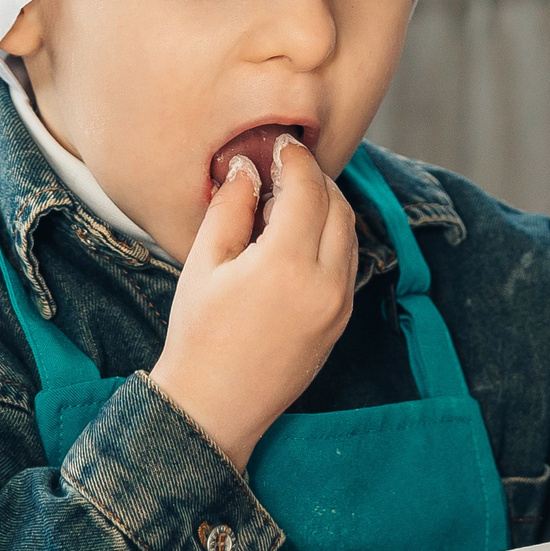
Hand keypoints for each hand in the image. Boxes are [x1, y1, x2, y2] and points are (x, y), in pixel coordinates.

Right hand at [151, 136, 357, 468]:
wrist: (214, 406)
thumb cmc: (199, 335)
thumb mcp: (203, 264)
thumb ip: (230, 207)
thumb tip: (247, 167)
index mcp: (286, 264)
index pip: (307, 189)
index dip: (293, 159)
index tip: (278, 144)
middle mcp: (324, 282)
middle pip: (337, 205)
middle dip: (314, 179)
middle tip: (283, 166)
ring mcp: (339, 304)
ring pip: (350, 232)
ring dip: (328, 205)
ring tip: (290, 198)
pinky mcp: (341, 320)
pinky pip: (348, 261)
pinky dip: (332, 237)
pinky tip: (300, 234)